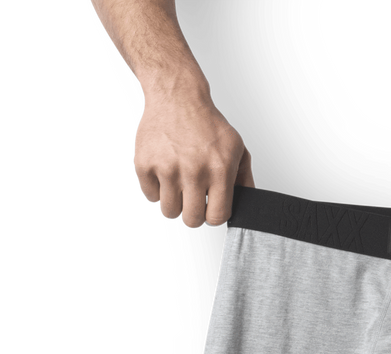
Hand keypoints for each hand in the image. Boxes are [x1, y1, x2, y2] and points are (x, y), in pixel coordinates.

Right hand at [132, 95, 254, 228]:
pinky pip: (150, 197)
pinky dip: (157, 191)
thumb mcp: (237, 148)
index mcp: (219, 170)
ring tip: (179, 188)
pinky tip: (164, 175)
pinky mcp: (144, 164)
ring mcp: (167, 168)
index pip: (216, 217)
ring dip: (174, 205)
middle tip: (193, 201)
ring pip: (169, 212)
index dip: (214, 217)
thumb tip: (246, 207)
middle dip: (194, 215)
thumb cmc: (209, 125)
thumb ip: (244, 180)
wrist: (177, 96)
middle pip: (192, 220)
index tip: (211, 209)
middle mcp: (193, 171)